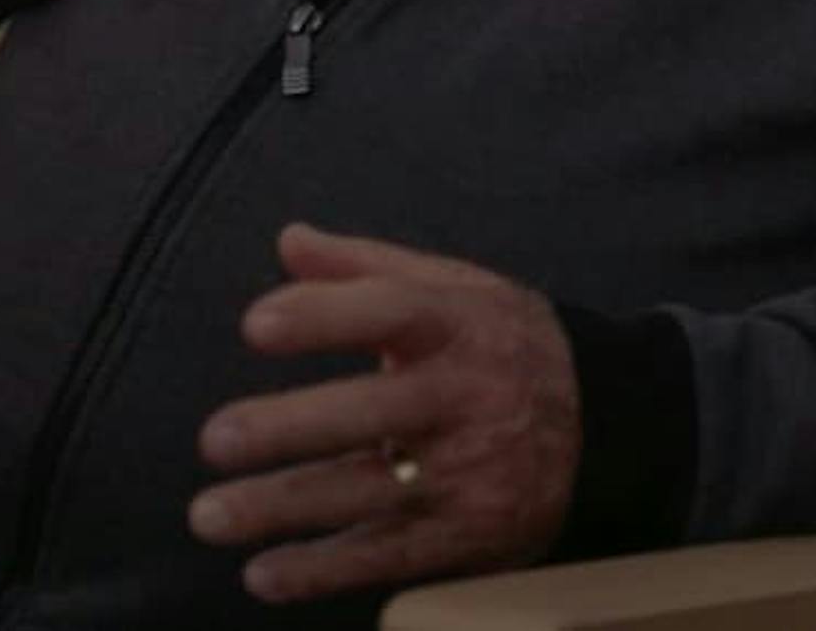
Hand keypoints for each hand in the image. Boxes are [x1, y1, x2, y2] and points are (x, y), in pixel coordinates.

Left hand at [191, 223, 584, 604]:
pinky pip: (390, 556)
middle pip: (374, 410)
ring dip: (284, 507)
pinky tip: (264, 575)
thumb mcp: (455, 289)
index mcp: (463, 323)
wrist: (607, 422)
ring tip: (209, 515)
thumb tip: (289, 240)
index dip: (324, 316)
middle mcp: (470, 395)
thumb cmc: (502, 345)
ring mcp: (472, 470)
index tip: (255, 325)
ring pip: (370, 492)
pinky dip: (324, 570)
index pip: (392, 309)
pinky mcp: (470, 534)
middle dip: (291, 427)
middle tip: (214, 438)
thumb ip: (367, 267)